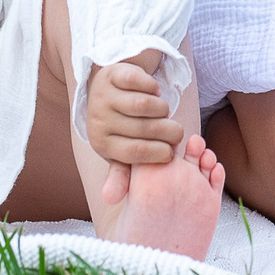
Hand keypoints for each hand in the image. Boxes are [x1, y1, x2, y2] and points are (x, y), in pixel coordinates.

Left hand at [85, 55, 184, 202]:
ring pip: (146, 105)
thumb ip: (121, 174)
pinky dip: (154, 88)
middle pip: (145, 129)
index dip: (161, 152)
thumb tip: (111, 199)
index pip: (137, 153)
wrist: (107, 88)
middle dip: (169, 131)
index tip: (171, 150)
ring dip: (163, 109)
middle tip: (176, 131)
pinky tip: (154, 92)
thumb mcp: (119, 150)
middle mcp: (98, 121)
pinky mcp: (112, 75)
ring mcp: (103, 96)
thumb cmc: (119, 125)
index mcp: (101, 143)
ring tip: (164, 112)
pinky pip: (142, 82)